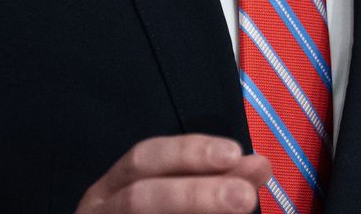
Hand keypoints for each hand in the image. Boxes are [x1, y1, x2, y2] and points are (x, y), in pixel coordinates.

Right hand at [75, 134, 272, 213]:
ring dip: (193, 207)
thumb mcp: (179, 193)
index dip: (188, 153)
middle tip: (244, 196)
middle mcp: (101, 210)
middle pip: (139, 199)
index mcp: (112, 188)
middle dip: (193, 195)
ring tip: (241, 204)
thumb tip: (260, 166)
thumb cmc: (152, 211)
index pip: (144, 159)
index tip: (234, 152)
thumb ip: (216, 182)